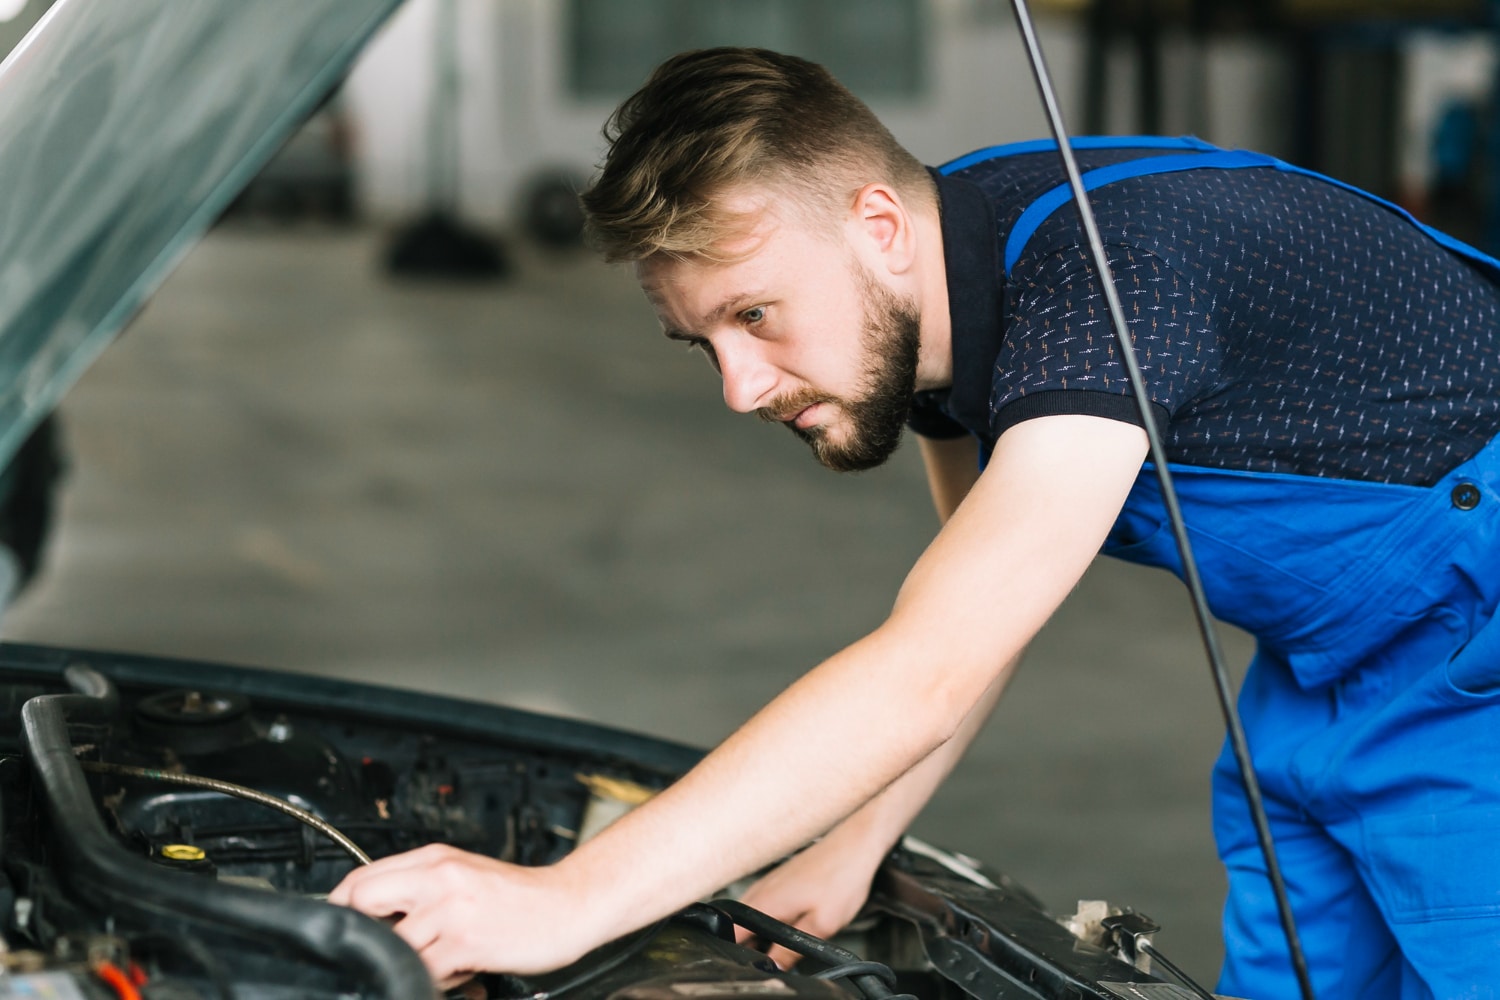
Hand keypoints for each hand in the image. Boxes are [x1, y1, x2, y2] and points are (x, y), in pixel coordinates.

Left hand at [328, 844, 597, 987]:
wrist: (569, 904)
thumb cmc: (519, 896)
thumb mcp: (463, 875)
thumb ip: (421, 886)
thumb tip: (376, 910)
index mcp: (434, 859)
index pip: (363, 876)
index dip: (345, 905)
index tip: (347, 924)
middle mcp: (439, 877)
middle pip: (363, 900)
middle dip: (363, 932)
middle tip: (380, 948)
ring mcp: (451, 909)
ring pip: (393, 944)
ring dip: (406, 961)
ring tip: (435, 961)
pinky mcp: (466, 941)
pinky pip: (424, 969)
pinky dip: (435, 978)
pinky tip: (457, 972)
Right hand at [734, 836, 883, 968]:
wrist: (854, 846)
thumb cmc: (842, 878)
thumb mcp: (822, 925)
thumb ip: (792, 950)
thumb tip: (774, 969)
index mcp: (765, 903)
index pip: (730, 932)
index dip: (735, 953)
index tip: (751, 965)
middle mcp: (760, 890)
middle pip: (738, 927)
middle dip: (750, 946)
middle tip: (775, 956)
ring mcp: (767, 883)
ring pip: (750, 916)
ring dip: (761, 932)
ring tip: (785, 941)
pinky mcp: (777, 880)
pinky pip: (762, 905)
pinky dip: (770, 919)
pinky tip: (792, 923)